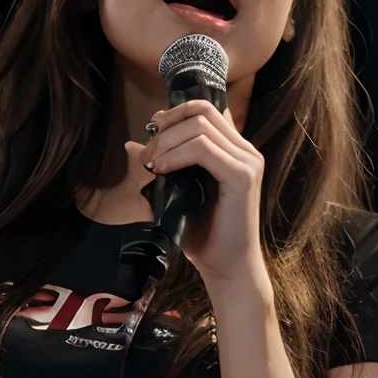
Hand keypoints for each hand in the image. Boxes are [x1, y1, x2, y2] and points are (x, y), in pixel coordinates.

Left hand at [130, 98, 266, 289]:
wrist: (225, 267)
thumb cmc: (203, 235)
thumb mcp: (175, 193)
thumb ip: (162, 166)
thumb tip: (130, 145)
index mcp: (234, 150)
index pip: (205, 109)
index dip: (174, 114)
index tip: (151, 131)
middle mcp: (245, 150)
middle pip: (202, 110)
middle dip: (166, 127)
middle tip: (147, 155)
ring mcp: (247, 161)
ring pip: (200, 126)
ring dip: (167, 142)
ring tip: (151, 166)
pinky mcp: (242, 176)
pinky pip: (203, 148)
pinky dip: (176, 155)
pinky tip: (161, 170)